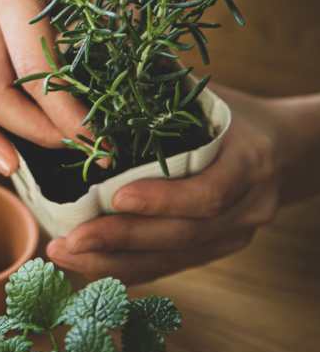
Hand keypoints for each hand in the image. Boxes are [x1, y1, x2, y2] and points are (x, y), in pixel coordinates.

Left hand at [47, 86, 279, 284]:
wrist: (285, 147)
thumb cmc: (232, 116)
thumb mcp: (208, 100)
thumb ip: (164, 103)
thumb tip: (99, 83)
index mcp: (250, 161)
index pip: (208, 192)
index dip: (162, 199)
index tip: (115, 197)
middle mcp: (248, 206)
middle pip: (183, 234)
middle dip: (121, 240)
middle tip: (70, 241)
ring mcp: (235, 234)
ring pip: (173, 258)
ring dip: (114, 262)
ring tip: (66, 255)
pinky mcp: (218, 249)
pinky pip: (171, 265)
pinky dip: (128, 268)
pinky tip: (87, 266)